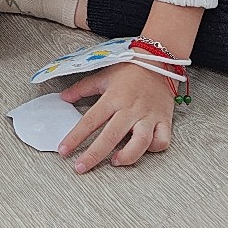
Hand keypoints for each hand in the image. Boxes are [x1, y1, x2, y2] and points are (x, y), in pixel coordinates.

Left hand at [57, 63, 176, 173]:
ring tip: (115, 162)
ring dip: (127, 156)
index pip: (90, 120)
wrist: (159, 59)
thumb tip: (64, 97)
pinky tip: (143, 150)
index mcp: (113, 97)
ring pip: (140, 142)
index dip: (75, 137)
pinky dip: (154, 148)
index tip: (64, 150)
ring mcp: (148, 115)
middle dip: (94, 155)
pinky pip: (162, 140)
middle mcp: (130, 108)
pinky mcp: (164, 120)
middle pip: (111, 136)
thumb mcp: (103, 75)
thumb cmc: (131, 68)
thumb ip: (82, 88)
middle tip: (80, 167)